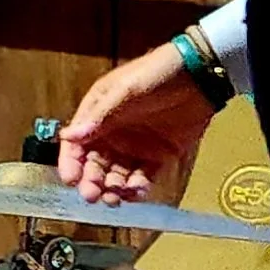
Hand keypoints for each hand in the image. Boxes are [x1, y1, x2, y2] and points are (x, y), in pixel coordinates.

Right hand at [56, 41, 213, 200]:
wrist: (199, 76)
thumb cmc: (157, 72)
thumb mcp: (124, 89)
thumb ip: (99, 115)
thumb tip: (71, 135)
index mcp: (98, 115)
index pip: (76, 144)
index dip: (70, 163)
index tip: (70, 179)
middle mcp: (113, 134)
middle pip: (94, 166)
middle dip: (91, 182)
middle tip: (92, 195)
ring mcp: (135, 148)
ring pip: (116, 177)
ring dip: (112, 189)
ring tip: (114, 197)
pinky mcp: (158, 157)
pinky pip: (142, 178)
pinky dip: (137, 188)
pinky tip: (136, 190)